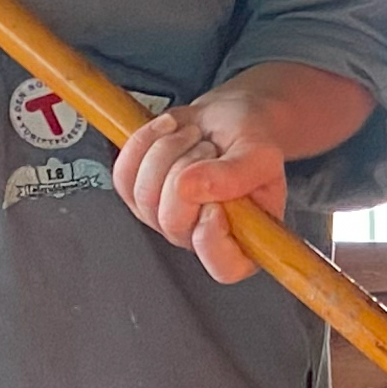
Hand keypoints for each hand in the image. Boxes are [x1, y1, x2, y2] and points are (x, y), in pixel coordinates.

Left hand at [113, 61, 366, 283]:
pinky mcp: (138, 198)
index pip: (224, 267)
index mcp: (244, 240)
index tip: (216, 204)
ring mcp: (165, 221)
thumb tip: (191, 187)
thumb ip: (237, 174)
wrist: (225, 120)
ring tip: (194, 138)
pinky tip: (169, 132)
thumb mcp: (261, 153)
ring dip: (169, 150)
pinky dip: (144, 142)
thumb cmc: (249, 141)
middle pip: (173, 222)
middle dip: (188, 169)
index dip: (212, 238)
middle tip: (210, 149)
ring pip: (145, 194)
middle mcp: (202, 237)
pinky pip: (124, 174)